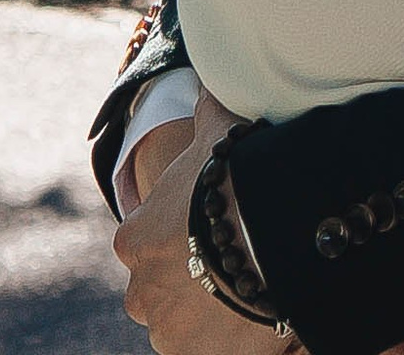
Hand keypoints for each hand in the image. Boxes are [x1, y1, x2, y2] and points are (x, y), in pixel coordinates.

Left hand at [114, 92, 256, 354]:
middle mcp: (140, 291)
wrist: (268, 230)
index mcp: (134, 241)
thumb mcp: (219, 130)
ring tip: (256, 287)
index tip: (220, 227)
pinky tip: (261, 314)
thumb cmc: (241, 176)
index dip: (188, 234)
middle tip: (241, 258)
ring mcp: (167, 331)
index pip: (151, 244)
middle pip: (167, 288)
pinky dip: (233, 339)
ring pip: (188, 323)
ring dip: (215, 312)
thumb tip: (206, 76)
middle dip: (197, 279)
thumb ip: (207, 108)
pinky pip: (212, 350)